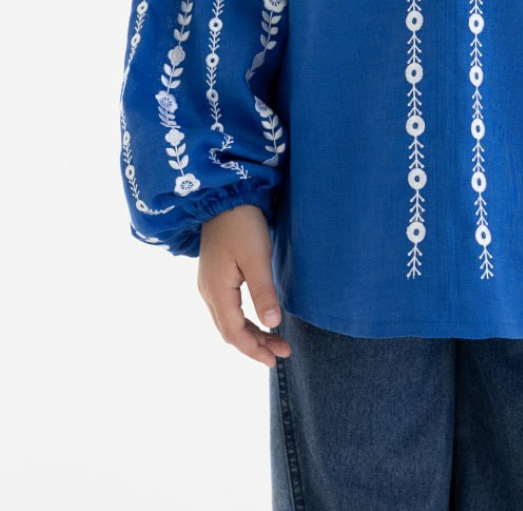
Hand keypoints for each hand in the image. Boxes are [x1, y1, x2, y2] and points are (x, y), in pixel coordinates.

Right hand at [197, 203, 291, 367]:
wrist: (225, 196)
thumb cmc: (242, 224)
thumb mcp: (257, 257)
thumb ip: (263, 292)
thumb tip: (273, 325)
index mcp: (217, 291)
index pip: (234, 333)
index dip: (254, 350)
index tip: (276, 359)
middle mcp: (208, 292)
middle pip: (229, 331)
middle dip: (254, 345)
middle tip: (282, 352)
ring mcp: (209, 284)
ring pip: (227, 321)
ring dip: (250, 334)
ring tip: (275, 341)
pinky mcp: (215, 276)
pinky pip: (227, 309)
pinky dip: (243, 320)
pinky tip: (258, 320)